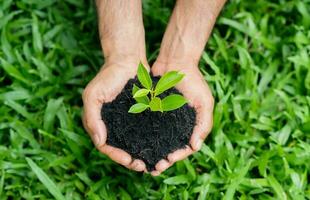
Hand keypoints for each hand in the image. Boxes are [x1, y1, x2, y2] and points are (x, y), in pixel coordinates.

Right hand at [82, 61, 147, 171]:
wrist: (127, 62)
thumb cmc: (108, 77)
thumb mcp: (93, 95)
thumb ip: (92, 118)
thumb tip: (100, 141)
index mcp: (98, 124)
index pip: (105, 146)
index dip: (116, 156)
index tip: (129, 161)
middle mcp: (111, 126)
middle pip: (119, 149)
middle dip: (130, 160)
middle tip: (143, 167)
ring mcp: (125, 122)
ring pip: (132, 145)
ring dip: (140, 155)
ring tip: (151, 163)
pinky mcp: (138, 117)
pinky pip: (143, 133)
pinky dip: (148, 143)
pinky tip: (157, 148)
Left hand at [150, 60, 214, 175]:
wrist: (175, 62)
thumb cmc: (193, 81)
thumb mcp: (204, 102)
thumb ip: (203, 124)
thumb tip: (195, 147)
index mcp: (189, 126)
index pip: (184, 148)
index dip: (177, 157)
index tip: (168, 161)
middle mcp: (175, 126)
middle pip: (168, 148)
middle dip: (162, 160)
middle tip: (153, 168)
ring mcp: (162, 120)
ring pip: (155, 142)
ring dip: (150, 153)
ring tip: (142, 162)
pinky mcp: (150, 112)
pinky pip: (144, 128)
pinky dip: (141, 138)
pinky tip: (134, 146)